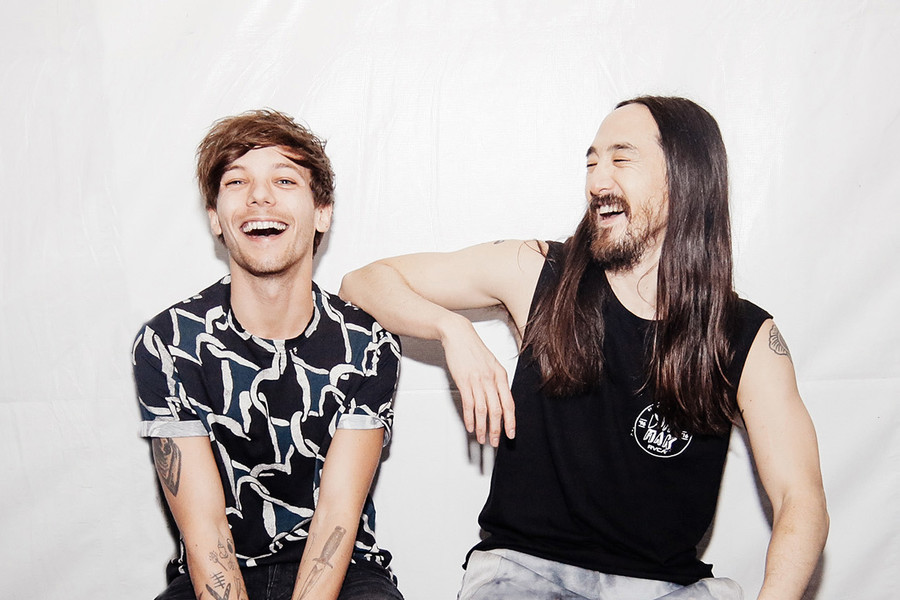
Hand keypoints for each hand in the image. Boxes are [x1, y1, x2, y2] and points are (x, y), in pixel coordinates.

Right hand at [441, 317, 515, 446]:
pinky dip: (469, 418)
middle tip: (495, 442)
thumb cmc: (474, 350)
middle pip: (497, 410)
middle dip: (496, 430)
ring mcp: (477, 381)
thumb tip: (499, 400)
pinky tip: (469, 426)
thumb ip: (496, 381)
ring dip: (482, 428)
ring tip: (481, 438)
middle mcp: (491, 379)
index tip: (511, 434)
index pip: (509, 403)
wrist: (459, 335)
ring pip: (483, 410)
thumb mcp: (491, 364)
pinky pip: (468, 404)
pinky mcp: (463, 381)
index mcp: (501, 375)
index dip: (511, 421)